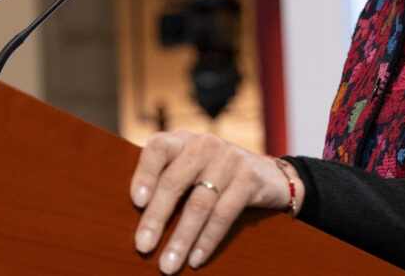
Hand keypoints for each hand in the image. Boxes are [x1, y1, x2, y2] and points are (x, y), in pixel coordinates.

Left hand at [130, 130, 303, 273]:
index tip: (135, 202)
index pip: (157, 147)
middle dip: (156, 218)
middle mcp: (205, 144)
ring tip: (168, 264)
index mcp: (184, 140)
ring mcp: (229, 160)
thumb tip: (134, 213)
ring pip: (199, 204)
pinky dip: (207, 240)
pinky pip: (224, 214)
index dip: (144, 173)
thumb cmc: (217, 176)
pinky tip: (196, 259)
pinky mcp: (249, 179)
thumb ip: (167, 178)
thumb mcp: (192, 167)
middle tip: (142, 246)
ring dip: (181, 238)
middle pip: (174, 182)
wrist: (270, 176)